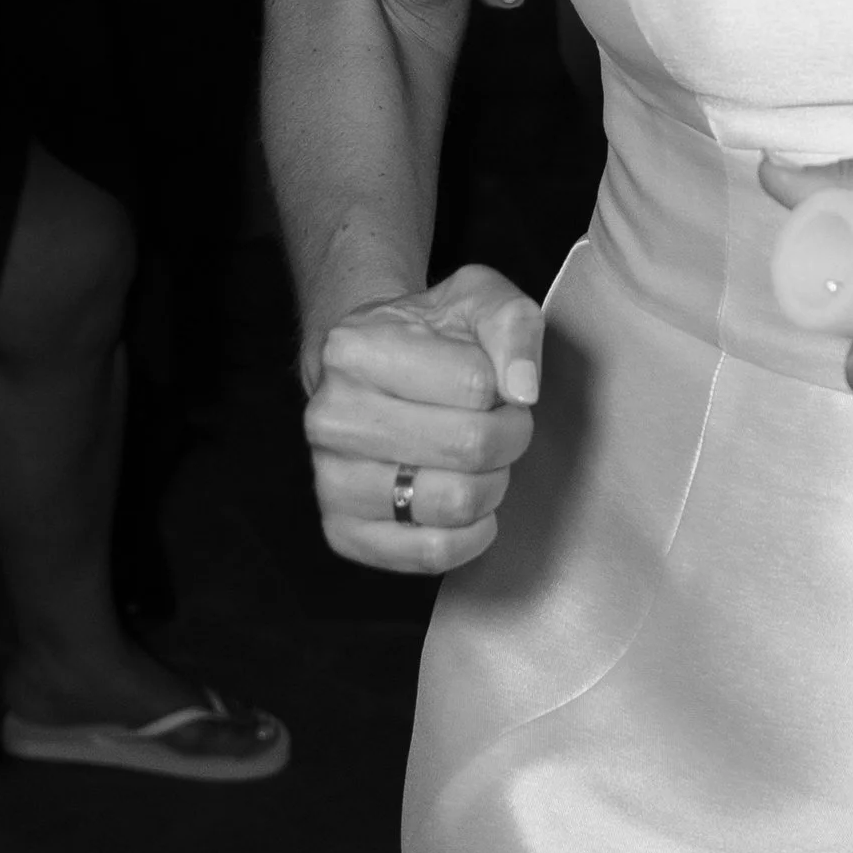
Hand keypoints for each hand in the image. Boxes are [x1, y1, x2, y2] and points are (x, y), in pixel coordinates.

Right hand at [304, 265, 542, 573]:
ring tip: (483, 461)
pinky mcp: (343, 531)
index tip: (493, 383)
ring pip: (454, 503)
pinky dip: (470, 535)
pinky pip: (431, 553)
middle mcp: (330, 416)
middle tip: (501, 424)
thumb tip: (522, 388)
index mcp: (354, 347)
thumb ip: (512, 324)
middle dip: (508, 436)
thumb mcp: (477, 299)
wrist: (371, 370)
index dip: (504, 386)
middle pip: (469, 447)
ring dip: (493, 484)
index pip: (475, 383)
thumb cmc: (429, 336)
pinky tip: (470, 505)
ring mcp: (330, 479)